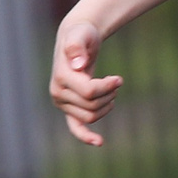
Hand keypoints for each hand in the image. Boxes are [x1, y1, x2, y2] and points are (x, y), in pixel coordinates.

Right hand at [49, 20, 123, 145]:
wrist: (78, 40)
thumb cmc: (82, 35)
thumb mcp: (81, 35)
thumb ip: (77, 47)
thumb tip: (78, 64)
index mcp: (61, 77)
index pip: (89, 92)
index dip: (108, 87)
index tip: (120, 79)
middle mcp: (58, 93)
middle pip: (93, 105)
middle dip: (109, 94)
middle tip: (117, 81)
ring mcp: (62, 103)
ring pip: (91, 116)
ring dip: (107, 105)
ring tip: (112, 90)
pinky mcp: (69, 109)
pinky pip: (76, 127)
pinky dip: (86, 136)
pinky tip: (100, 142)